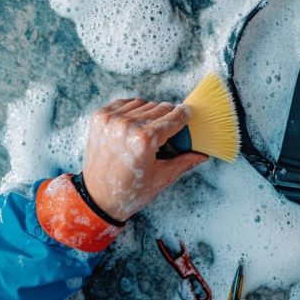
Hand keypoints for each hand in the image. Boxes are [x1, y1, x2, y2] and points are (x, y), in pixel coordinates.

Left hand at [82, 99, 207, 221]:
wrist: (96, 197)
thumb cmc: (130, 191)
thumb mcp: (162, 178)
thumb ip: (185, 161)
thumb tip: (203, 155)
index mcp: (145, 140)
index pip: (175, 117)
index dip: (184, 116)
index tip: (188, 114)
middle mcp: (127, 126)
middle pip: (161, 107)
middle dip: (168, 117)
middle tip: (168, 130)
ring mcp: (111, 119)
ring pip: (144, 103)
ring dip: (150, 114)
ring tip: (149, 130)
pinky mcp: (100, 116)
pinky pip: (126, 102)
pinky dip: (133, 110)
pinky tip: (134, 124)